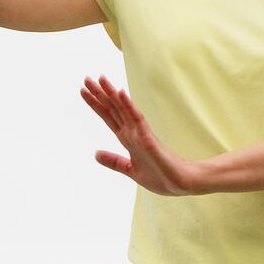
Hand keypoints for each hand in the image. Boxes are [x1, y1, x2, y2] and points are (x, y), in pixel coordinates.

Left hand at [80, 75, 209, 195]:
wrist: (180, 185)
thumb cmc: (161, 177)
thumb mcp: (130, 169)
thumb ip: (114, 161)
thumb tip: (95, 153)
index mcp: (128, 138)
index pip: (108, 116)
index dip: (96, 104)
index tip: (83, 90)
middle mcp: (133, 132)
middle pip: (113, 109)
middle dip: (99, 94)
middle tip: (86, 78)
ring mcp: (141, 133)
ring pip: (123, 109)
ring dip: (111, 94)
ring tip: (100, 79)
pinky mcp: (148, 138)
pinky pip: (137, 119)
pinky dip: (128, 106)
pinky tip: (120, 93)